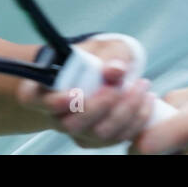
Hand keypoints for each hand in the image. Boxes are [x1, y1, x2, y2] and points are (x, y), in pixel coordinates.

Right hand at [14, 37, 156, 148]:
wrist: (101, 72)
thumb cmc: (95, 58)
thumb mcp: (101, 47)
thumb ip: (108, 55)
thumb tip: (116, 70)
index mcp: (43, 89)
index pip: (40, 101)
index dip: (56, 101)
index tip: (76, 93)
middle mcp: (56, 116)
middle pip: (73, 124)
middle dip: (102, 105)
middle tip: (121, 83)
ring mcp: (76, 131)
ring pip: (98, 134)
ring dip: (125, 111)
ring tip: (142, 85)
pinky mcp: (97, 139)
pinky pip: (116, 138)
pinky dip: (136, 120)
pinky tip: (147, 100)